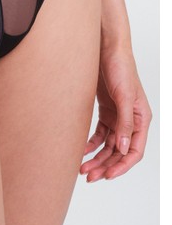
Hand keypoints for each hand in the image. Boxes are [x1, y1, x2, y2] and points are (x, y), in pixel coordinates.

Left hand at [80, 47, 151, 180]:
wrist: (106, 48)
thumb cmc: (120, 67)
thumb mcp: (123, 96)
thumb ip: (124, 123)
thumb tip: (122, 149)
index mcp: (141, 119)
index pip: (134, 151)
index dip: (121, 166)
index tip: (106, 176)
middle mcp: (131, 120)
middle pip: (119, 151)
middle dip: (105, 165)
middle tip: (89, 176)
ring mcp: (117, 116)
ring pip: (108, 145)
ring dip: (97, 158)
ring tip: (82, 168)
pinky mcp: (106, 110)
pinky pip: (99, 134)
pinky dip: (91, 144)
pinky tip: (82, 151)